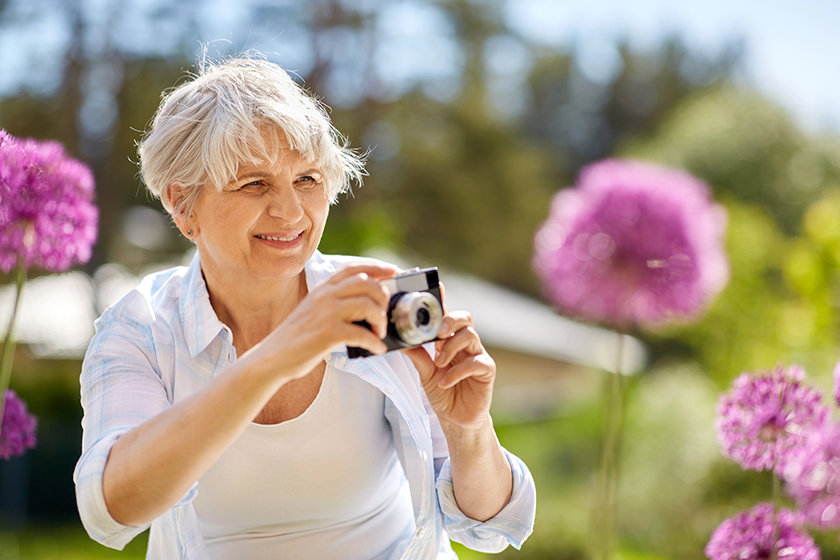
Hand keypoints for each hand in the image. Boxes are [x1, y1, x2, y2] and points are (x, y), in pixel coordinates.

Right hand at [249, 264, 397, 382]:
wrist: (273, 358)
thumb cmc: (297, 339)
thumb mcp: (313, 311)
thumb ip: (334, 304)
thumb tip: (367, 307)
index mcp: (322, 289)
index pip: (353, 268)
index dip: (377, 267)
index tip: (393, 271)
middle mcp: (324, 296)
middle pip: (366, 283)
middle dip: (383, 298)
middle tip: (384, 316)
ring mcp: (325, 313)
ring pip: (367, 305)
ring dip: (380, 321)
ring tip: (379, 334)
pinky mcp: (327, 333)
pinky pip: (362, 333)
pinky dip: (375, 343)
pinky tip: (376, 349)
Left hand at [402, 307, 495, 431]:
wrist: (456, 419)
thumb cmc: (443, 393)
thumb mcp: (425, 373)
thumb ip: (418, 356)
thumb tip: (402, 342)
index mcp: (451, 341)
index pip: (448, 316)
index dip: (444, 301)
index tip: (437, 289)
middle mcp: (466, 345)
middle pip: (465, 318)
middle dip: (450, 321)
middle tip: (437, 335)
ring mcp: (478, 355)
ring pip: (470, 335)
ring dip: (450, 348)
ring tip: (439, 364)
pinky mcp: (486, 370)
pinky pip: (475, 362)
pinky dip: (457, 371)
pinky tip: (445, 381)